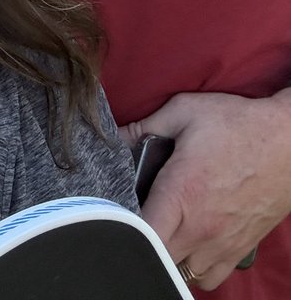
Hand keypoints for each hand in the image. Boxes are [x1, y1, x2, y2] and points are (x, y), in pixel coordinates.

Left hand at [123, 91, 290, 288]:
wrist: (288, 140)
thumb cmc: (237, 123)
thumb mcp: (185, 110)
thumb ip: (145, 126)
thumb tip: (115, 136)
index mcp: (182, 192)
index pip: (142, 232)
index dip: (122, 225)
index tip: (116, 209)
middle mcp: (201, 226)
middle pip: (157, 256)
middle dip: (141, 240)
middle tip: (138, 215)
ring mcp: (222, 243)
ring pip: (182, 271)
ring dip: (168, 255)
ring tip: (163, 229)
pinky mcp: (240, 249)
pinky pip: (209, 277)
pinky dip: (196, 267)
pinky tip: (190, 242)